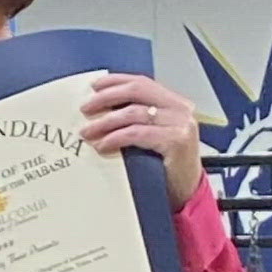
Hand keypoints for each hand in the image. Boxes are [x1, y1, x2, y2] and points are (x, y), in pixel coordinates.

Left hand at [79, 74, 203, 208]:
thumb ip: (135, 117)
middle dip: (106, 98)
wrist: (185, 189)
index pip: (142, 82)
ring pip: (133, 113)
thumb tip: (98, 108)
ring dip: (105, 122)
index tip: (94, 86)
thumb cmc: (164, 162)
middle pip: (136, 91)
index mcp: (174, 102)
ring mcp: (180, 124)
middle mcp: (180, 109)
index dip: (116, 81)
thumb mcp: (152, 133)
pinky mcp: (176, 141)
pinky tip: (102, 145)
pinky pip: (137, 133)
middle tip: (85, 109)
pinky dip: (115, 138)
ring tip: (87, 132)